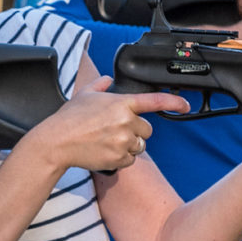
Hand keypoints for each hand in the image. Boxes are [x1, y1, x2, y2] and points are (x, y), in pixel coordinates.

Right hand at [23, 75, 192, 174]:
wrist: (56, 143)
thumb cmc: (68, 119)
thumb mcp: (84, 95)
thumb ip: (100, 85)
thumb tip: (107, 79)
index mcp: (122, 103)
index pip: (155, 101)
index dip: (174, 102)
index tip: (185, 106)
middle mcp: (126, 122)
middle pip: (147, 130)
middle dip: (135, 131)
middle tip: (115, 131)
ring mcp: (123, 141)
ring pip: (139, 146)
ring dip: (128, 146)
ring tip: (107, 142)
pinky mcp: (118, 158)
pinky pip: (129, 160)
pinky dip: (120, 159)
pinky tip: (104, 152)